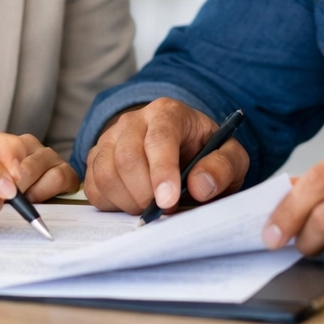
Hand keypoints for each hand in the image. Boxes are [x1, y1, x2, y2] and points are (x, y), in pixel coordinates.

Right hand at [83, 98, 249, 213]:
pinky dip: (112, 203)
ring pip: (105, 173)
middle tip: (163, 210)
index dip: (162, 172)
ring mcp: (110, 138)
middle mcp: (134, 120)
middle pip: (127, 157)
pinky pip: (93, 186)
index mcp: (168, 113)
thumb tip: (200, 186)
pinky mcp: (96, 158)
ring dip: (128, 201)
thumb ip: (222, 168)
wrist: (183, 150)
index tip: (168, 201)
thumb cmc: (206, 153)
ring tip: (150, 206)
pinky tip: (133, 202)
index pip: (159, 138)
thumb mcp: (230, 157)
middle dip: (145, 193)